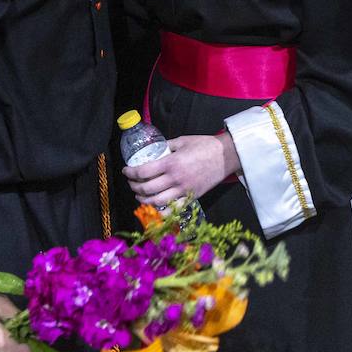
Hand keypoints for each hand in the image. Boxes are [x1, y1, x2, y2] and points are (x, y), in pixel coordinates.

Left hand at [123, 134, 238, 205]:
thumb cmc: (204, 145)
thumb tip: (155, 150)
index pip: (143, 172)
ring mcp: (184, 190)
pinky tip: (156, 207)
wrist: (226, 156)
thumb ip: (167, 146)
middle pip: (147, 189)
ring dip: (144, 200)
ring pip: (157, 202)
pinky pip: (173, 209)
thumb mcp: (182, 141)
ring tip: (140, 195)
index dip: (130, 173)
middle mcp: (175, 179)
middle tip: (131, 182)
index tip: (126, 171)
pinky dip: (162, 211)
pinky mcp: (192, 197)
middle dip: (134, 187)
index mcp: (171, 163)